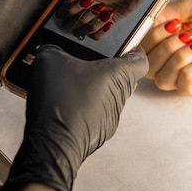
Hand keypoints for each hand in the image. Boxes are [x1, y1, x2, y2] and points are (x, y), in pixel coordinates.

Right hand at [0, 46, 147, 190]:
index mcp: (119, 74)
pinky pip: (92, 115)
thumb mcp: (50, 59)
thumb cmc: (61, 100)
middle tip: (86, 62)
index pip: (140, 60)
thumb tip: (52, 52)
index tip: (127, 46)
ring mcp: (109, 118)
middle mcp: (119, 97)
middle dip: (105, 70)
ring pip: (106, 98)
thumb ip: (55, 49)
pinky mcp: (96, 134)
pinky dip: (80, 109)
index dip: (134, 50)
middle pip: (121, 79)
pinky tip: (61, 104)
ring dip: (91, 91)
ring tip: (66, 84)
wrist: (52, 144)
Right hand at [54, 0, 143, 39]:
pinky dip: (101, 30)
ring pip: (81, 32)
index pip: (63, 11)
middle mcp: (83, 10)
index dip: (68, 10)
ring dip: (93, 22)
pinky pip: (95, 36)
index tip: (79, 4)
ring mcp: (92, 19)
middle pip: (69, 24)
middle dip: (82, 16)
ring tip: (105, 10)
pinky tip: (109, 19)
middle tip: (95, 6)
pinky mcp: (103, 26)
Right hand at [141, 0, 191, 94]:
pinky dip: (188, 72)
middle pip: (149, 66)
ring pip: (163, 79)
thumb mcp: (190, 5)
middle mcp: (177, 54)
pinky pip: (183, 87)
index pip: (143, 48)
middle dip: (163, 49)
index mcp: (170, 36)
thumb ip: (163, 14)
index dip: (148, 40)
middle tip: (185, 34)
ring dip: (176, 60)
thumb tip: (143, 24)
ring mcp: (190, 69)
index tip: (165, 27)